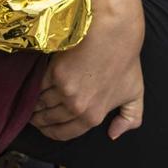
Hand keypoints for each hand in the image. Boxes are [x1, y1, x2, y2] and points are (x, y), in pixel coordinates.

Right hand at [33, 14, 144, 140]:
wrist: (114, 33)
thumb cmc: (125, 60)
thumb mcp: (135, 93)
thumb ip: (130, 118)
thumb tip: (113, 134)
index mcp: (94, 116)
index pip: (65, 133)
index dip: (52, 132)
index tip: (45, 128)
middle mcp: (77, 107)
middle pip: (48, 119)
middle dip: (39, 120)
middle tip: (33, 116)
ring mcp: (64, 90)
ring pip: (40, 103)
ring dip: (34, 104)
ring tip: (31, 102)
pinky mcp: (54, 72)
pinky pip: (38, 86)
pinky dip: (34, 88)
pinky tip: (33, 87)